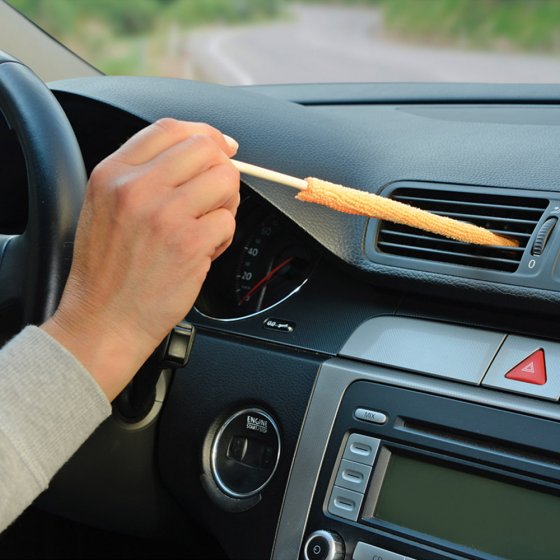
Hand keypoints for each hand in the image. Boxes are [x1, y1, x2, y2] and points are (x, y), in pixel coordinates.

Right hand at [42, 119, 239, 399]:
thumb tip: (197, 153)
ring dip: (226, 204)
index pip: (170, 129)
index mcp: (113, 174)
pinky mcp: (189, 244)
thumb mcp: (104, 207)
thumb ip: (143, 176)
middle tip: (214, 196)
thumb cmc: (107, 272)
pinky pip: (228, 221)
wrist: (103, 321)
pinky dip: (223, 237)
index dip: (204, 134)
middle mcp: (137, 188)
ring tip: (206, 226)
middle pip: (205, 149)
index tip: (221, 146)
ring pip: (225, 181)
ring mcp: (164, 214)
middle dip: (221, 171)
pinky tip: (204, 251)